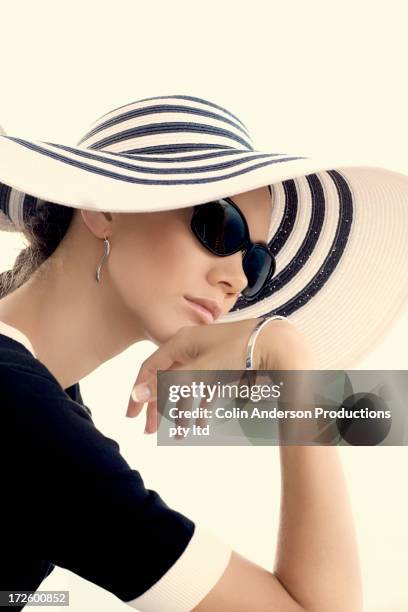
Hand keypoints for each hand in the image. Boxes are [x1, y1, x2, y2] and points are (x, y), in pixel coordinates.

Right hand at [126, 317, 293, 433]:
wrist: (277, 345)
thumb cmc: (238, 352)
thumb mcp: (200, 371)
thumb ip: (169, 385)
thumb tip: (136, 394)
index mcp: (181, 343)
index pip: (149, 368)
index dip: (138, 391)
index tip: (132, 416)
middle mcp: (192, 347)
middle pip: (167, 379)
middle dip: (158, 406)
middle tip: (150, 431)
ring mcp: (208, 356)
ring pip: (186, 386)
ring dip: (181, 411)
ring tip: (180, 433)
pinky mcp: (224, 365)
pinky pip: (204, 388)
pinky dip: (200, 405)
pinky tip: (200, 423)